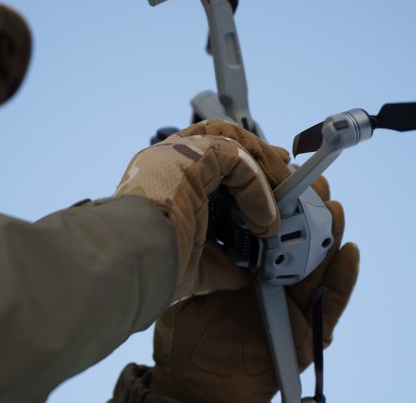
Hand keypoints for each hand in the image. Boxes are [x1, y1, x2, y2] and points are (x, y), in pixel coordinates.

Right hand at [114, 120, 288, 301]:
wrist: (131, 265)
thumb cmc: (152, 269)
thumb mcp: (194, 265)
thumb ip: (220, 263)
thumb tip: (243, 273)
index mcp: (162, 180)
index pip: (208, 158)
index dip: (242, 167)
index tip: (269, 182)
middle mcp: (167, 159)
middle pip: (223, 141)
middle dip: (258, 156)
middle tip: (284, 171)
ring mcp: (177, 153)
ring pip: (233, 144)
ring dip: (262, 168)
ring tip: (284, 193)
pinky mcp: (191, 157)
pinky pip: (237, 161)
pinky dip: (258, 188)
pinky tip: (264, 218)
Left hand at [150, 176, 359, 402]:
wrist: (192, 384)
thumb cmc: (188, 336)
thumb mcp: (192, 282)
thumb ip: (205, 253)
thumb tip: (204, 205)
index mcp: (250, 269)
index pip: (273, 231)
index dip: (283, 205)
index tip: (288, 176)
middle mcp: (275, 284)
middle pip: (302, 244)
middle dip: (311, 214)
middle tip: (317, 186)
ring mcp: (294, 308)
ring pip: (321, 267)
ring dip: (331, 237)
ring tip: (335, 210)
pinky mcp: (307, 336)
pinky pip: (330, 306)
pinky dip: (342, 280)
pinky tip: (348, 253)